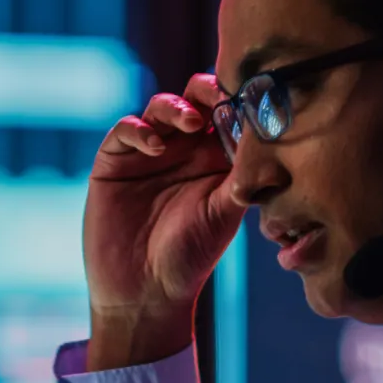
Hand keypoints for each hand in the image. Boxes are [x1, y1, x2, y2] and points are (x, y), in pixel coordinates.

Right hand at [82, 73, 245, 369]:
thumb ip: (241, 176)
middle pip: (195, 99)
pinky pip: (126, 129)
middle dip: (207, 89)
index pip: (228, 113)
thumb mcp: (224, 214)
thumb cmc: (191, 257)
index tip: (249, 98)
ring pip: (162, 107)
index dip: (237, 100)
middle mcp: (182, 149)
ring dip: (177, 108)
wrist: (144, 293)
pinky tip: (158, 147)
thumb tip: (267, 140)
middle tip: (218, 94)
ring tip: (191, 123)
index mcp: (214, 158)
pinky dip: (142, 130)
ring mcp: (147, 152)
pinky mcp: (115, 160)